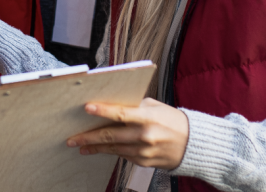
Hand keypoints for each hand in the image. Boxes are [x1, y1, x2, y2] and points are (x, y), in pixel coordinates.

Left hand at [66, 98, 188, 169]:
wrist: (193, 143)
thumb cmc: (172, 120)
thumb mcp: (155, 106)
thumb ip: (134, 106)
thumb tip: (111, 103)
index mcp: (148, 117)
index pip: (121, 113)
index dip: (103, 111)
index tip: (87, 108)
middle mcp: (145, 136)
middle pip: (111, 136)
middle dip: (88, 137)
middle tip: (72, 138)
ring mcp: (144, 151)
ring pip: (113, 149)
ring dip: (95, 147)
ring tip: (80, 146)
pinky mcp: (144, 162)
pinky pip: (123, 155)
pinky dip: (111, 151)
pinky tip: (100, 149)